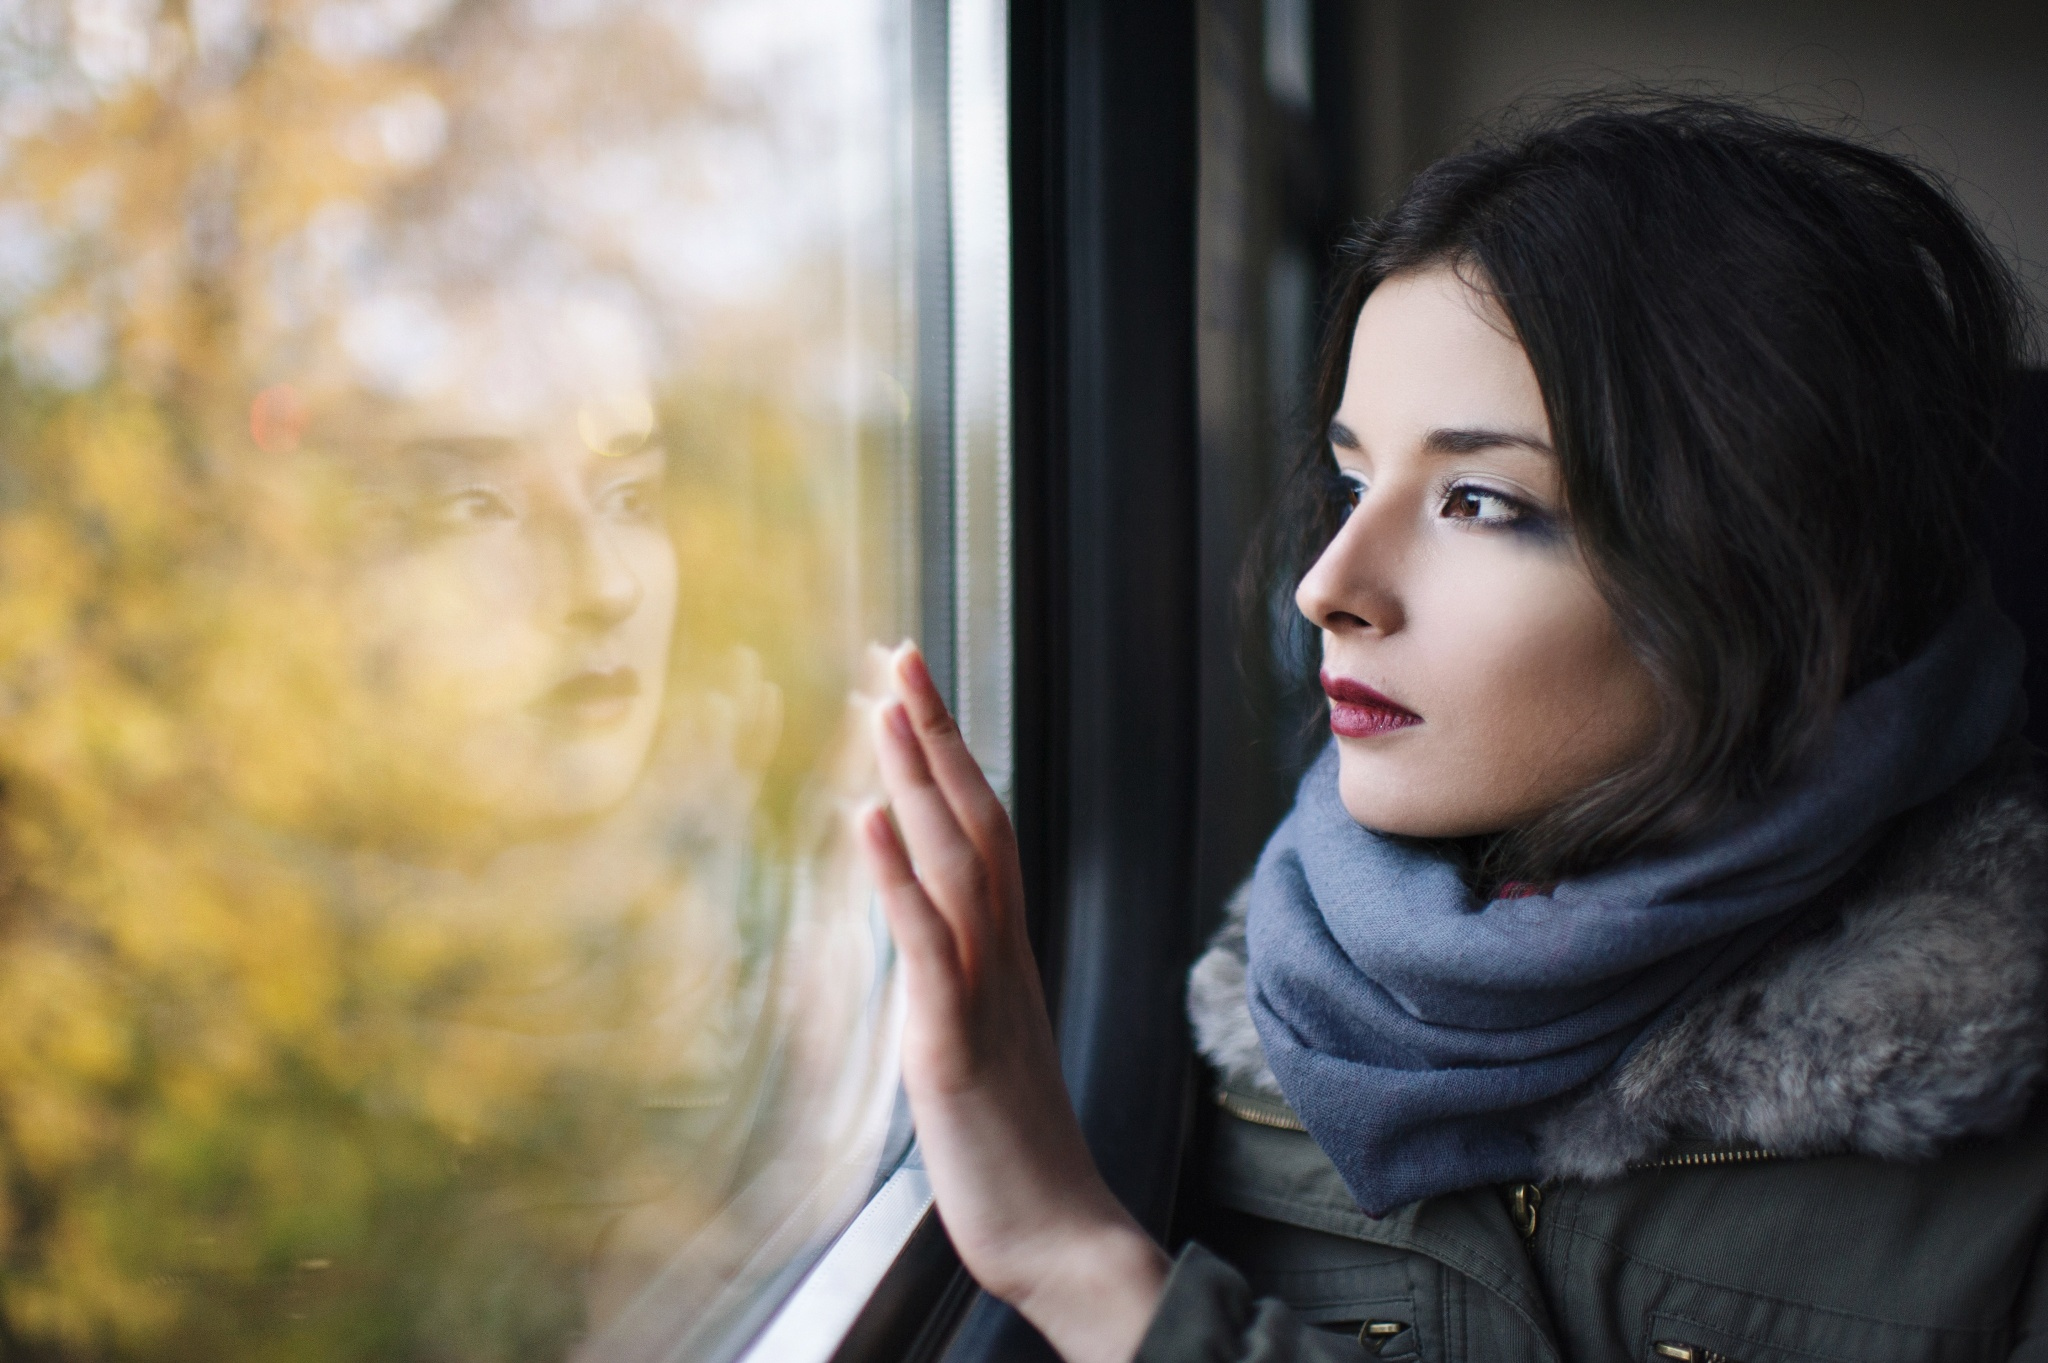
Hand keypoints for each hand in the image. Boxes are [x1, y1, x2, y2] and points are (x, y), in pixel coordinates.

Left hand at [857, 644, 1168, 1362]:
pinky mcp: (953, 1046)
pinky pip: (929, 946)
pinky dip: (897, 877)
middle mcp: (1002, 958)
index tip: (913, 692)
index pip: (981, 832)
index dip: (949, 758)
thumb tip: (931, 941)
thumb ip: (962, 984)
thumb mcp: (985, 1045)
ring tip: (881, 707)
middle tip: (898, 655)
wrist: (1063, 1240)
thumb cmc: (1019, 1154)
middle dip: (934, 735)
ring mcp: (983, 995)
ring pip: (957, 864)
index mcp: (1006, 957)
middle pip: (976, 822)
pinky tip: (868, 819)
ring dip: (917, 780)